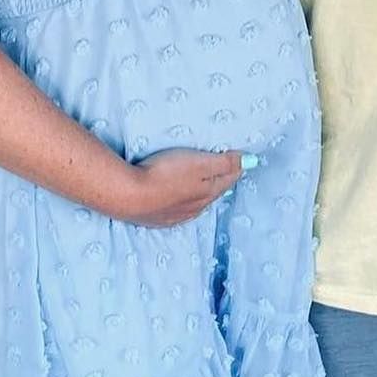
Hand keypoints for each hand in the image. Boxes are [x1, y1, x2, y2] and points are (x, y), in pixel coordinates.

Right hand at [114, 148, 246, 227]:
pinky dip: (180, 203)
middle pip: (212, 192)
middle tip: (224, 171)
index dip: (235, 167)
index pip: (228, 178)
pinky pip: (175, 211)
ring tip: (201, 184)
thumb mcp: (199, 164)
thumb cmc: (164, 175)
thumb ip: (224, 162)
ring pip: (194, 204)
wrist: (127, 195)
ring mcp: (174, 216)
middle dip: (219, 182)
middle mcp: (194, 209)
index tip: (240, 158)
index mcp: (207, 194)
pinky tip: (175, 200)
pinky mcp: (154, 219)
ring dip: (199, 194)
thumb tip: (249, 161)